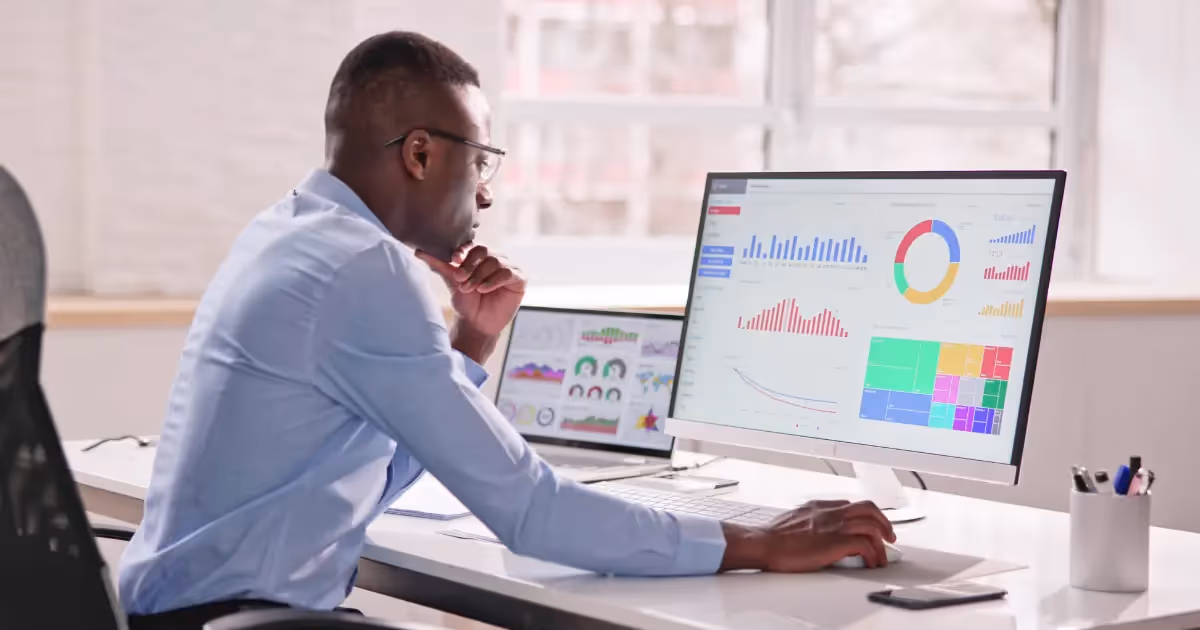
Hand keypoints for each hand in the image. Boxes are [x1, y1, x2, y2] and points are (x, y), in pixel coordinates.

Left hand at [416, 244, 525, 362]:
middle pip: (484, 251)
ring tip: (470, 288)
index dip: (464, 251)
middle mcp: (496, 259)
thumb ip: (439, 264)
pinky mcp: (519, 279)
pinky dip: (493, 280)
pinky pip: (508, 272)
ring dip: (480, 275)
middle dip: (470, 265)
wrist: (476, 324)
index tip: (453, 259)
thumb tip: (418, 251)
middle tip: (460, 279)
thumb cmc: (465, 303)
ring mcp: (509, 268)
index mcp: (481, 256)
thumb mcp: (452, 281)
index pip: (473, 246)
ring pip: (495, 261)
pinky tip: (483, 289)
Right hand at [719, 500, 895, 571]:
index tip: (869, 526)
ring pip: (871, 524)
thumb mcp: (793, 519)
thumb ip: (808, 520)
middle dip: (883, 522)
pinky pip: (865, 544)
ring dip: (882, 540)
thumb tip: (814, 530)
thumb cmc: (773, 537)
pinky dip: (872, 554)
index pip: (851, 505)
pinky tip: (870, 562)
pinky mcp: (835, 542)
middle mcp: (830, 512)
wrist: (764, 542)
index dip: (865, 516)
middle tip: (888, 536)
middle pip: (868, 508)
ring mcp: (834, 525)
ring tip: (883, 554)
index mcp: (820, 507)